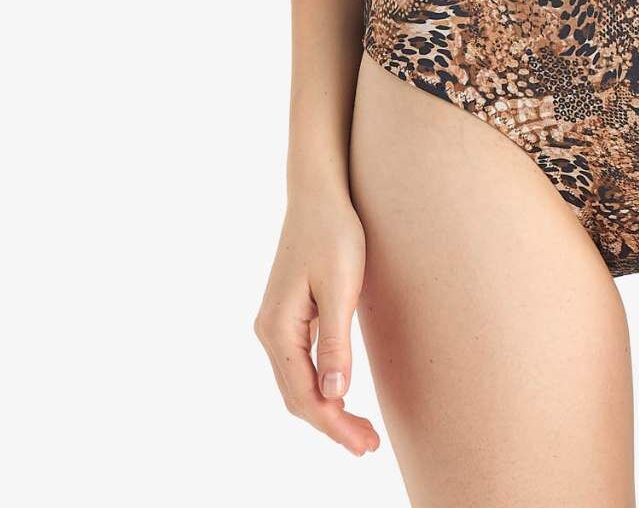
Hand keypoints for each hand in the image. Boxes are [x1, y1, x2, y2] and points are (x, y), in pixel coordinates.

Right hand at [253, 186, 379, 457]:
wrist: (320, 193)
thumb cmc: (334, 233)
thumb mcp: (341, 288)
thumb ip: (335, 343)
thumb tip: (334, 395)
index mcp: (278, 328)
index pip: (305, 395)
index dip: (334, 425)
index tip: (365, 444)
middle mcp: (270, 331)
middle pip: (298, 395)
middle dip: (332, 424)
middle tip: (369, 445)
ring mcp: (276, 324)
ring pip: (298, 383)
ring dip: (327, 409)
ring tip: (360, 431)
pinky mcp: (289, 316)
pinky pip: (301, 365)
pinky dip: (322, 387)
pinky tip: (342, 396)